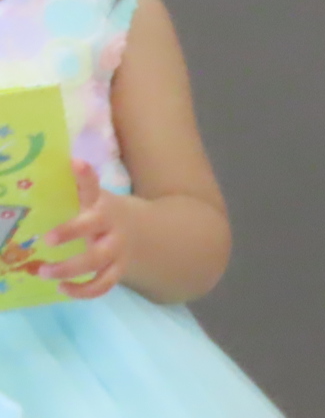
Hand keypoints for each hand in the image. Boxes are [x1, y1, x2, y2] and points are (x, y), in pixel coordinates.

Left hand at [43, 163, 124, 297]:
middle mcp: (113, 229)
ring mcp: (117, 252)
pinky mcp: (117, 270)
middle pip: (96, 230)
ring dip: (71, 271)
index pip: (96, 190)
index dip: (86, 177)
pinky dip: (82, 291)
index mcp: (106, 207)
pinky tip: (62, 288)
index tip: (75, 164)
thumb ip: (84, 187)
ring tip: (44, 272)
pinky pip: (102, 285)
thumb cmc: (112, 214)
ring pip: (98, 265)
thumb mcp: (102, 198)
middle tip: (47, 239)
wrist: (149, 232)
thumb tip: (66, 164)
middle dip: (72, 235)